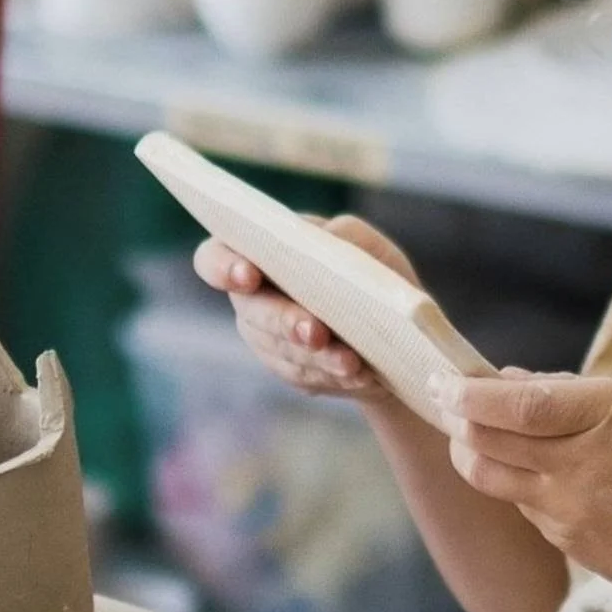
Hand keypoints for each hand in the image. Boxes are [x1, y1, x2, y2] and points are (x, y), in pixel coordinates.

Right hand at [193, 214, 418, 401]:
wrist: (397, 327)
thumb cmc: (373, 273)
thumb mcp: (369, 246)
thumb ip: (346, 235)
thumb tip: (327, 240)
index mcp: (259, 253)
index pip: (214, 259)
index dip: (222, 267)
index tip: (249, 275)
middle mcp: (253, 297)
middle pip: (251, 311)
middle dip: (284, 321)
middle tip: (316, 332)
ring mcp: (267, 338)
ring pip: (279, 350)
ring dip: (315, 357)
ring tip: (351, 362)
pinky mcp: (291, 370)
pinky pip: (304, 375)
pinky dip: (332, 374)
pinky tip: (359, 374)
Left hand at [433, 369, 611, 611]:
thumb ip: (570, 393)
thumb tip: (502, 377)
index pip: (518, 404)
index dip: (470, 393)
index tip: (442, 379)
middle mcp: (585, 462)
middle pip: (488, 439)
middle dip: (455, 416)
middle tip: (442, 397)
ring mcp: (571, 508)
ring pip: (488, 474)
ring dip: (469, 450)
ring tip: (469, 431)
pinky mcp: (564, 540)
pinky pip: (518, 500)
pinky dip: (511, 478)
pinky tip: (530, 468)